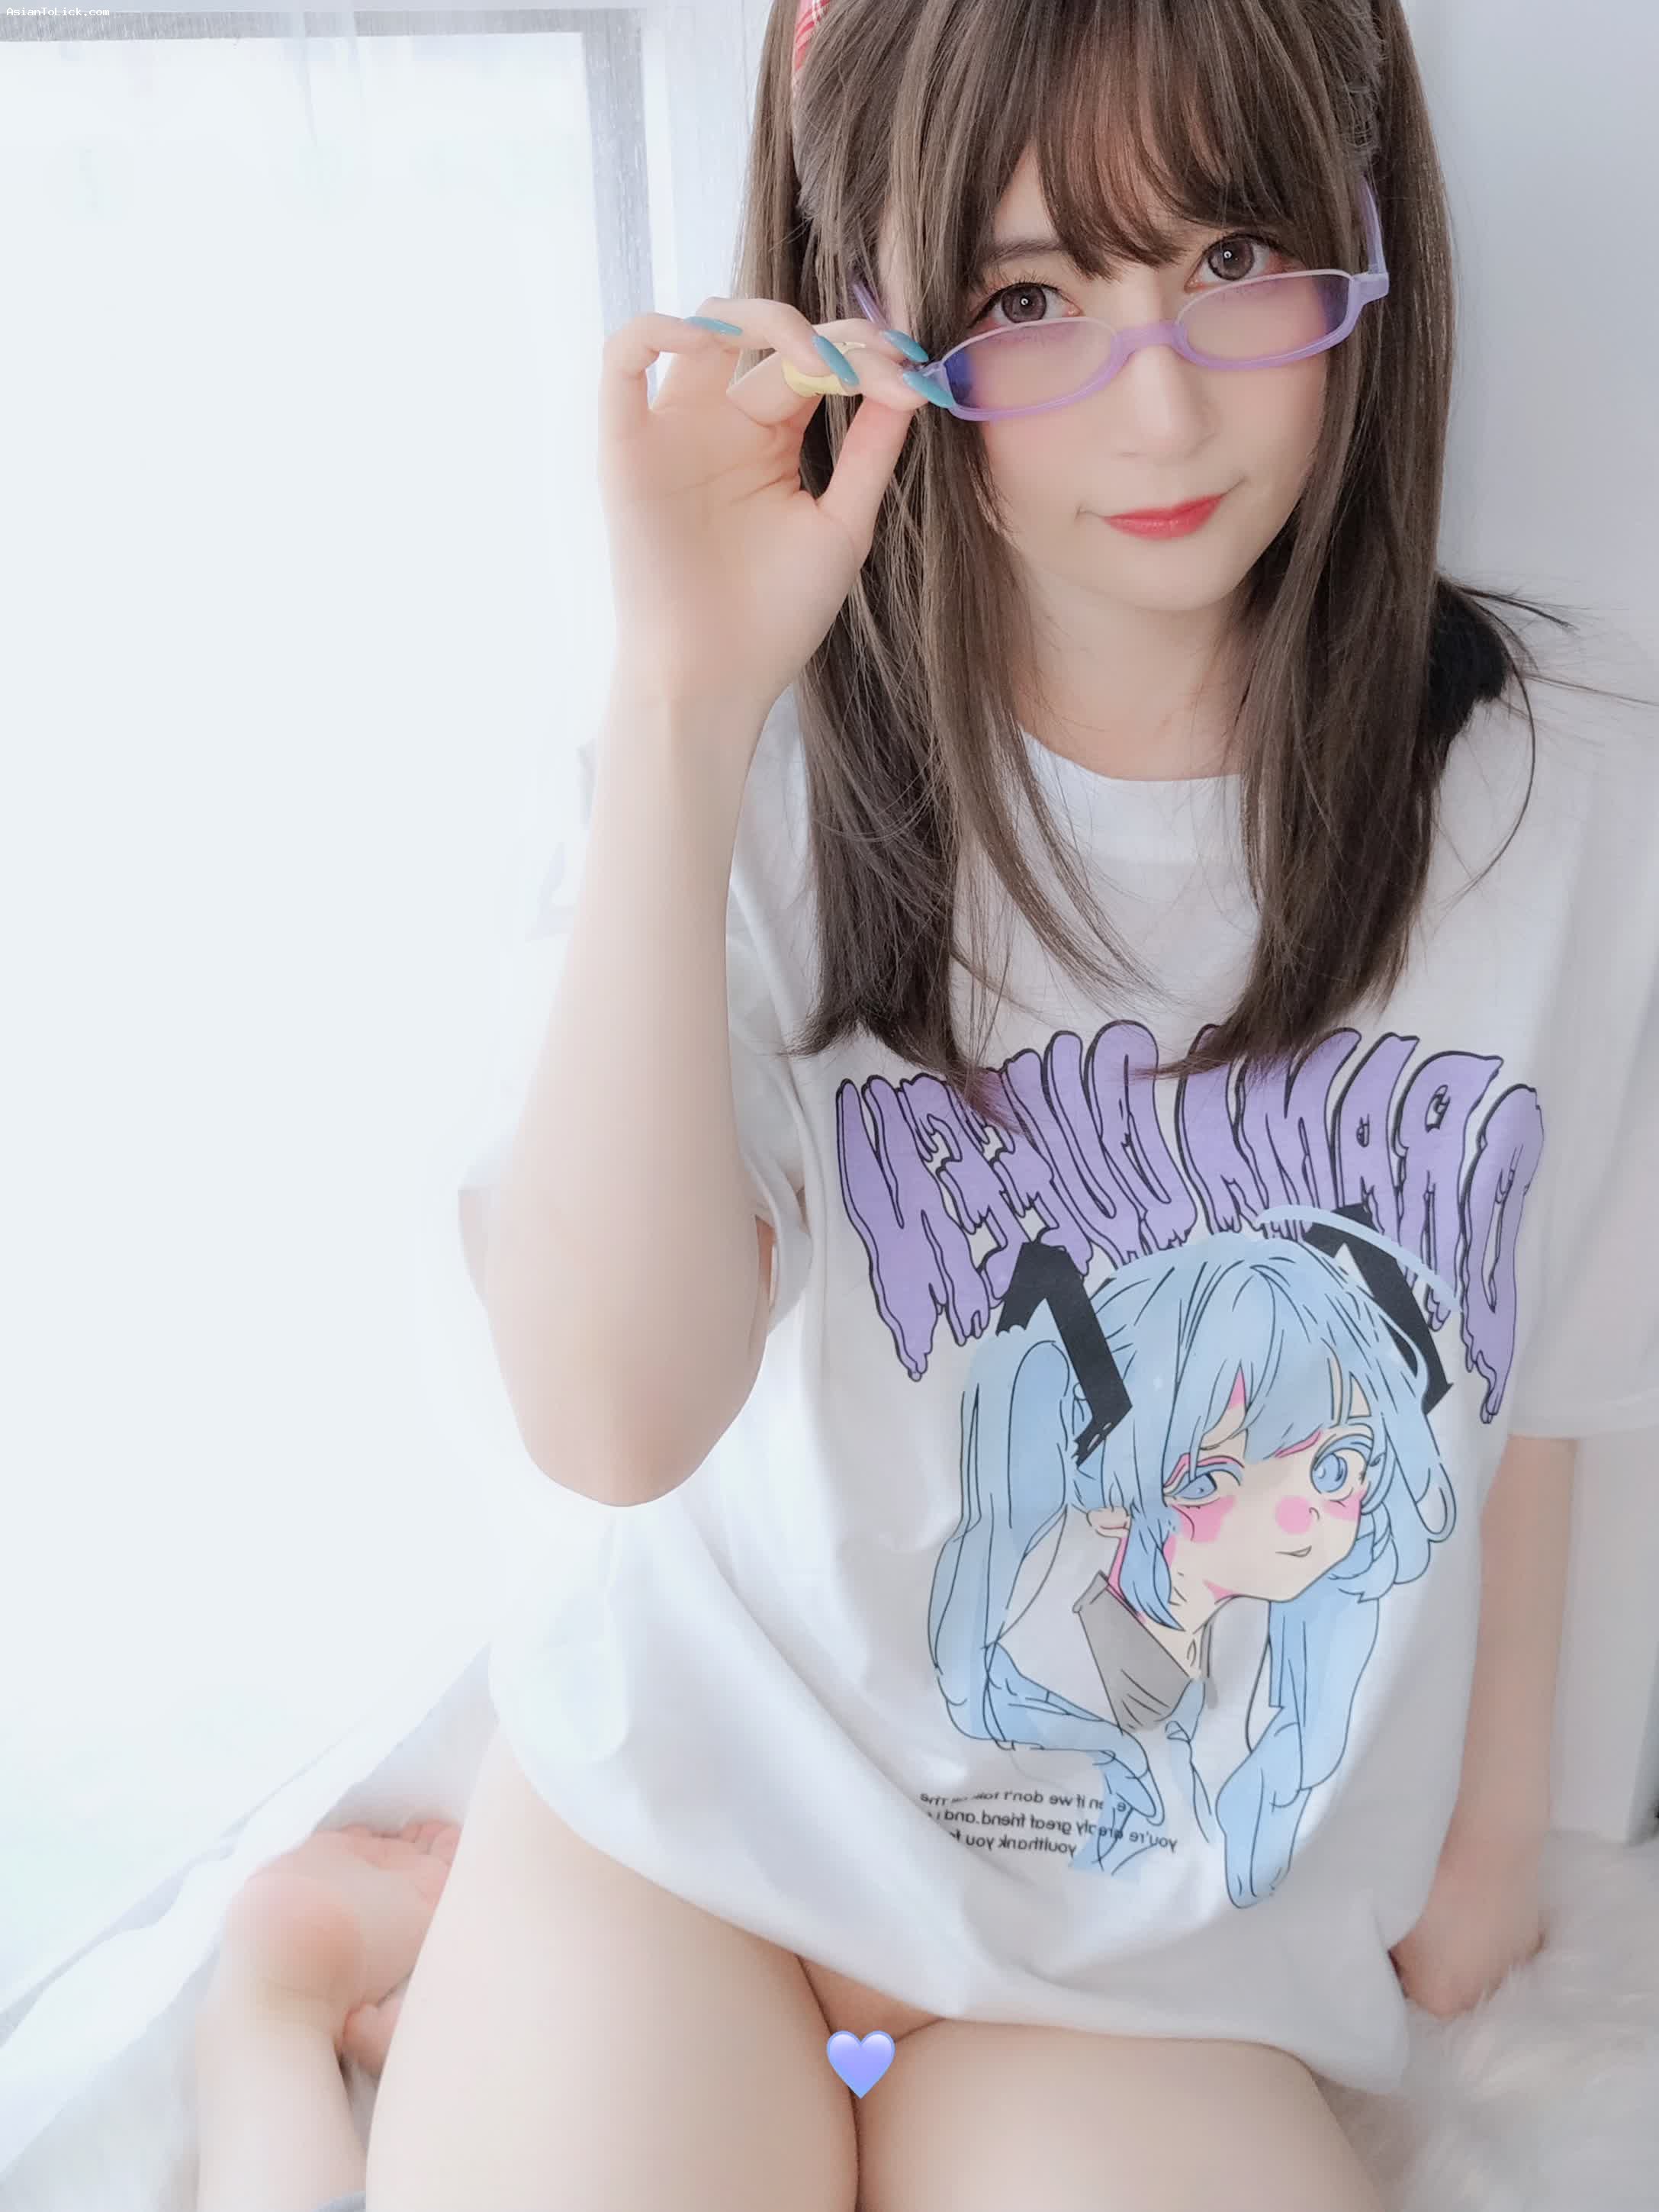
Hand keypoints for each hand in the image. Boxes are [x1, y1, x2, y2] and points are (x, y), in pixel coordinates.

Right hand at [597, 295, 932, 733]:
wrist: (715, 678)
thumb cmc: (776, 616)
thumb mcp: (842, 526)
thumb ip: (870, 452)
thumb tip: (911, 382)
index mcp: (771, 437)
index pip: (815, 362)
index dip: (864, 355)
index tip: (913, 374)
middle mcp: (721, 421)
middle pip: (768, 335)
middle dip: (829, 338)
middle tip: (875, 363)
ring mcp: (673, 428)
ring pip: (701, 325)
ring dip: (759, 318)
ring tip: (812, 358)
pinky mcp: (626, 446)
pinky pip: (622, 358)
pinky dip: (657, 328)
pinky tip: (708, 340)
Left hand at [1389, 1833, 1545, 2019]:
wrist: (1485, 1839)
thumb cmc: (1426, 1878)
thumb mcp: (1384, 1914)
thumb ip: (1384, 1948)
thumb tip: (1385, 1951)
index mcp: (1440, 1999)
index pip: (1406, 1994)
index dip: (1394, 1964)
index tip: (1390, 1935)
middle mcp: (1480, 1997)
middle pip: (1445, 1986)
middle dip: (1430, 1962)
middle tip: (1419, 1919)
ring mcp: (1512, 1970)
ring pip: (1476, 1968)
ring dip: (1463, 1948)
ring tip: (1449, 1905)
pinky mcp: (1534, 1942)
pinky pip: (1500, 1947)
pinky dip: (1488, 1932)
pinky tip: (1476, 1901)